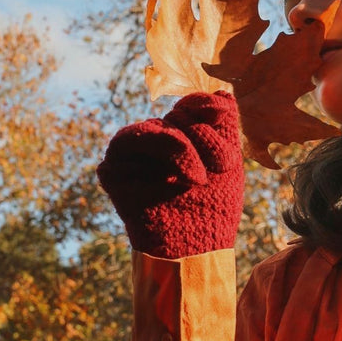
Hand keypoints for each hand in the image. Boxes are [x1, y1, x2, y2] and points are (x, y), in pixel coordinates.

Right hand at [97, 91, 243, 257]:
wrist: (197, 247)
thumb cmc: (214, 205)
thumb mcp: (228, 160)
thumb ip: (224, 125)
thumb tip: (223, 93)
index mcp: (181, 134)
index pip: (188, 104)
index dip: (203, 105)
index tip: (222, 115)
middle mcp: (155, 139)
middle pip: (174, 117)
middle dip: (202, 138)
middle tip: (221, 167)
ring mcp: (132, 155)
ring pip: (151, 130)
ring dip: (179, 149)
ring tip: (197, 179)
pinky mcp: (113, 173)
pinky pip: (123, 153)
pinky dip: (147, 169)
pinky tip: (165, 188)